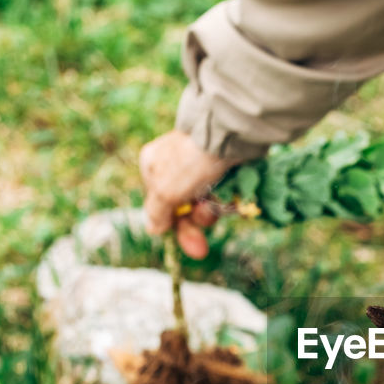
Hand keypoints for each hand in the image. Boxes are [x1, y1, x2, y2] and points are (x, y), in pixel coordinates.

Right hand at [139, 130, 231, 258]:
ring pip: (204, 201)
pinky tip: (231, 200)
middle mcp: (174, 165)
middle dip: (195, 224)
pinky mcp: (221, 164)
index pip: (159, 204)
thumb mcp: (166, 191)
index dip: (175, 225)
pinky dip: (225, 199)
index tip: (191, 244)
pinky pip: (221, 191)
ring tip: (217, 204)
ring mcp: (198, 164)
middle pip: (184, 206)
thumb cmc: (191, 163)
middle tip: (202, 249)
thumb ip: (157, 212)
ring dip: (210, 211)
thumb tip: (153, 228)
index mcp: (153, 165)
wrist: (229, 134)